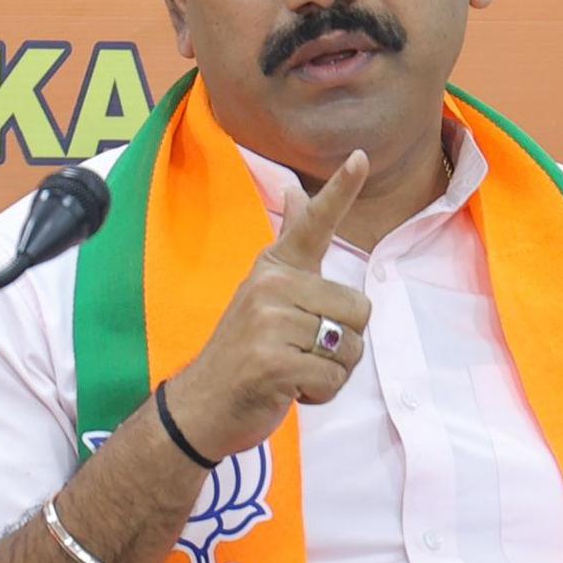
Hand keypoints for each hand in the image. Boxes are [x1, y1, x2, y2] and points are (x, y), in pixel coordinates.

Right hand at [165, 150, 372, 459]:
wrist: (201, 406)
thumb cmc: (244, 348)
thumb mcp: (263, 290)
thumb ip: (288, 244)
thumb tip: (296, 192)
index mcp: (275, 267)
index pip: (314, 223)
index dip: (341, 189)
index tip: (362, 156)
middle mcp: (271, 285)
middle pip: (359, 309)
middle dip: (342, 342)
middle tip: (299, 351)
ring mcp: (269, 322)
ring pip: (350, 347)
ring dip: (331, 371)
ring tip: (292, 368)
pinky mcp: (273, 362)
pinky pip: (333, 378)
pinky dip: (320, 394)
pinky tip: (288, 389)